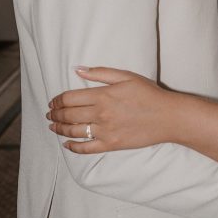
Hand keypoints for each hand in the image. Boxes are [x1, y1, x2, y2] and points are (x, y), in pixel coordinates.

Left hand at [46, 67, 176, 153]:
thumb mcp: (126, 76)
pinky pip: (87, 148)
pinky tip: (67, 143)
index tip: (53, 101)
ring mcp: (105, 131)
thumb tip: (78, 69)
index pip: (70, 98)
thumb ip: (100, 73)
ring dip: (59, 129)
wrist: (168, 117)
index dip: (57, 100)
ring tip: (53, 126)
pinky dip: (73, 147)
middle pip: (68, 115)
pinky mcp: (111, 145)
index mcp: (103, 95)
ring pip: (74, 131)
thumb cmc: (149, 94)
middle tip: (50, 114)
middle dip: (55, 114)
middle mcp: (101, 114)